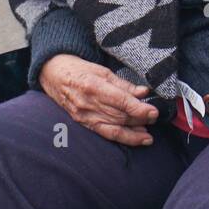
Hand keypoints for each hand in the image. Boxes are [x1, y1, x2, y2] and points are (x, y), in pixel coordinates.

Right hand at [38, 55, 157, 145]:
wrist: (54, 75)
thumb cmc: (80, 70)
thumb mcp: (102, 71)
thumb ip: (124, 84)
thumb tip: (144, 93)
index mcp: (93, 86)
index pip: (120, 101)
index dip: (138, 108)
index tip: (153, 111)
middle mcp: (88, 104)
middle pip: (119, 116)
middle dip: (139, 120)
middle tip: (155, 119)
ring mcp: (84, 116)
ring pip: (113, 128)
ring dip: (133, 134)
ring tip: (148, 137)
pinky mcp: (83, 123)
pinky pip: (104, 133)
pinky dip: (121, 137)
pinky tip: (134, 138)